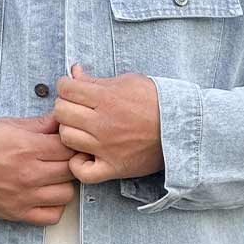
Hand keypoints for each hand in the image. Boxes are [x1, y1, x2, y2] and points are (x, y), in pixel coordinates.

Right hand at [0, 113, 76, 225]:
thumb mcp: (7, 125)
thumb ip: (38, 124)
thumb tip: (61, 119)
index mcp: (27, 148)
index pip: (68, 147)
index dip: (72, 142)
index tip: (69, 140)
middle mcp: (29, 174)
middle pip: (71, 169)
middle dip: (71, 161)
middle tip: (63, 156)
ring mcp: (25, 197)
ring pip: (67, 194)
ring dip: (65, 183)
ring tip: (55, 175)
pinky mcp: (18, 213)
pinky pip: (52, 216)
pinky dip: (55, 206)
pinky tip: (47, 194)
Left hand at [53, 64, 164, 184]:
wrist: (182, 127)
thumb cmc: (156, 101)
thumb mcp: (127, 82)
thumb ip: (97, 80)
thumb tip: (74, 72)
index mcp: (106, 97)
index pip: (65, 89)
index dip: (65, 86)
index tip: (72, 90)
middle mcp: (103, 122)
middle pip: (61, 113)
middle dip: (65, 106)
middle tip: (76, 109)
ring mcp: (106, 147)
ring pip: (66, 138)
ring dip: (70, 132)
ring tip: (81, 129)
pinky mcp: (113, 167)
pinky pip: (82, 171)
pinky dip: (78, 164)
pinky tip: (85, 155)